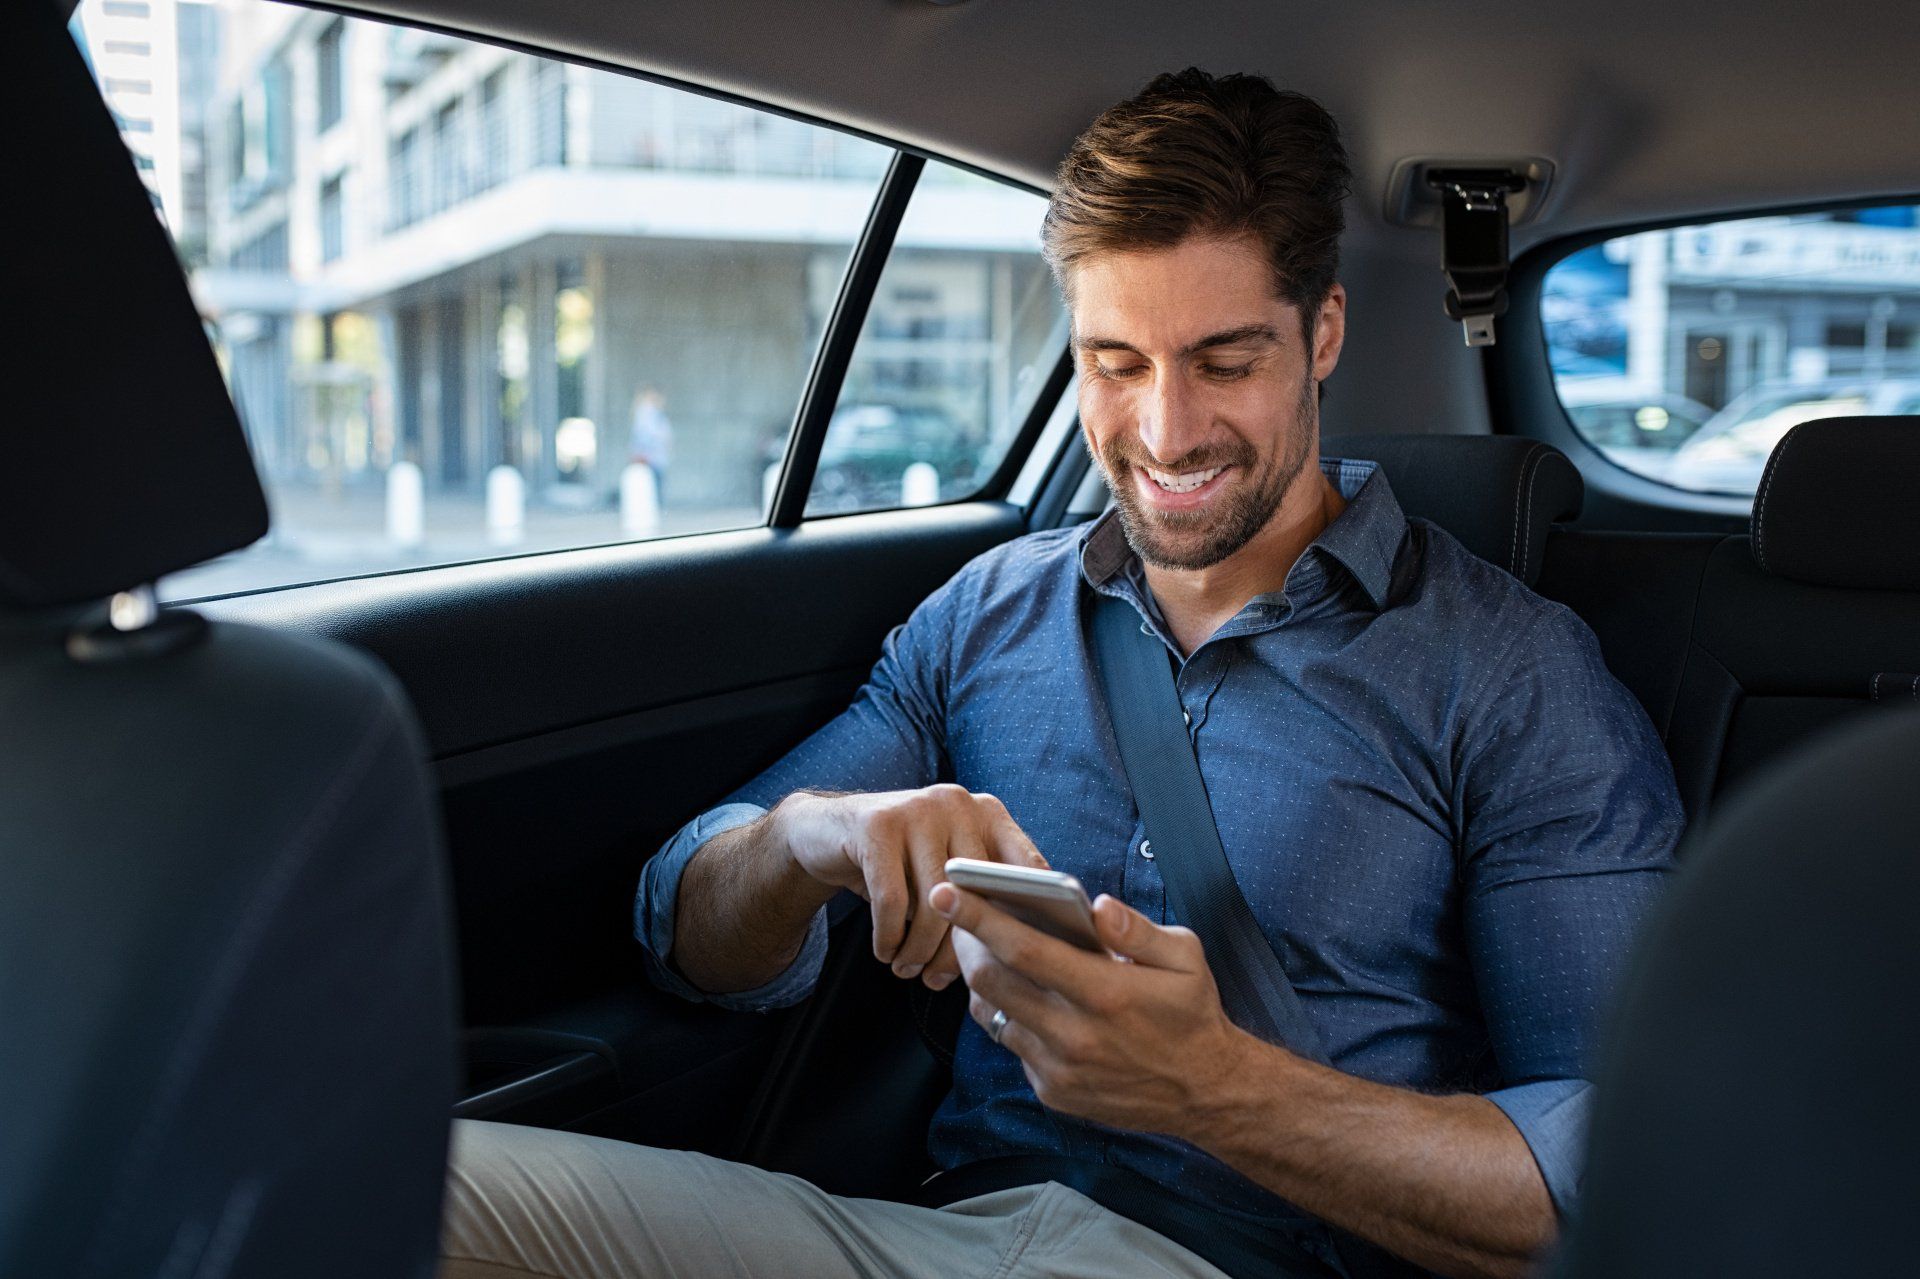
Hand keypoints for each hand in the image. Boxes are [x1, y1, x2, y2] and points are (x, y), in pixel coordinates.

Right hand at [773, 785, 1046, 990]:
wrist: (828, 831)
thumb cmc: (901, 865)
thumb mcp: (944, 872)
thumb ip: (981, 896)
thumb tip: (1012, 954)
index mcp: (988, 813)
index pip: (1028, 867)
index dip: (1026, 917)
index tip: (1014, 960)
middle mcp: (959, 803)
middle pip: (976, 894)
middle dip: (958, 949)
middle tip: (940, 981)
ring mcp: (918, 808)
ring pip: (934, 902)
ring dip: (919, 950)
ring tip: (908, 970)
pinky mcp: (878, 825)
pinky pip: (892, 901)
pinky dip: (889, 938)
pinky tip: (886, 952)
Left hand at [931, 883, 1259, 1135]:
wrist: (1206, 1093)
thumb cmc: (1193, 1014)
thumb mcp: (1185, 958)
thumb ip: (1137, 929)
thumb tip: (1097, 906)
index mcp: (1104, 993)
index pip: (1023, 949)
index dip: (979, 917)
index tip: (946, 892)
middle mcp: (1074, 1035)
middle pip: (992, 982)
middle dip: (965, 942)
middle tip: (957, 915)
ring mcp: (1060, 1069)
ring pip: (994, 1015)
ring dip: (984, 980)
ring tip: (984, 950)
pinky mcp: (1053, 1091)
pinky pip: (1014, 1046)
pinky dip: (1010, 1017)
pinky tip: (1024, 997)